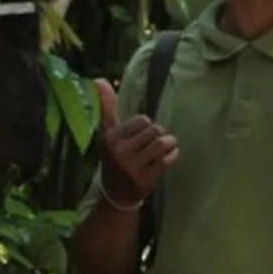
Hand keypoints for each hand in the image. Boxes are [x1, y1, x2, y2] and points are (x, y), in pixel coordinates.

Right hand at [95, 75, 177, 206]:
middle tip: (153, 144)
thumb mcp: (107, 133)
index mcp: (110, 138)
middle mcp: (120, 151)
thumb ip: (107, 107)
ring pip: (163, 142)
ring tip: (164, 149)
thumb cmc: (115, 156)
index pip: (142, 120)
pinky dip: (172, 156)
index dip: (145, 126)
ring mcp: (133, 166)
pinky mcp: (146, 179)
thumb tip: (99, 79)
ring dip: (169, 144)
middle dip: (158, 134)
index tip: (139, 135)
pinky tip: (166, 159)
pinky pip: (170, 158)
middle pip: (155, 130)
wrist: (116, 194)